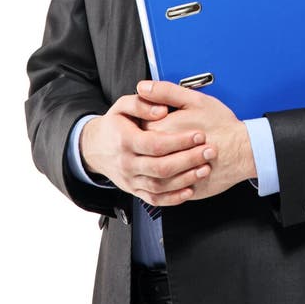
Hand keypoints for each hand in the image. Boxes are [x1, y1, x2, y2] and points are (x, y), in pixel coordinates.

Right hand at [79, 93, 216, 206]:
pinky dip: (173, 198)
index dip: (179, 141)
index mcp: (125, 141)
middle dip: (189, 160)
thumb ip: (142, 103)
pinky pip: (155, 200)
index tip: (198, 135)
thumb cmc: (113, 125)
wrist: (94, 148)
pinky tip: (190, 189)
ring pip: (160, 186)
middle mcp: (127, 164)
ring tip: (205, 168)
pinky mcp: (134, 191)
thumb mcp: (122, 106)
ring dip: (185, 179)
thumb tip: (161, 110)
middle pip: (161, 167)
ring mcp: (130, 180)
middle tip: (209, 151)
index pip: (155, 144)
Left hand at [137, 80, 256, 200]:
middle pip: (141, 150)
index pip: (137, 128)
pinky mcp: (181, 188)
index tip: (156, 119)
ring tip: (175, 152)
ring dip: (158, 163)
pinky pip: (167, 189)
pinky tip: (181, 169)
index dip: (145, 121)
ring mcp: (171, 176)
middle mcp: (161, 156)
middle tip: (168, 135)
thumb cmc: (222, 126)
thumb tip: (143, 87)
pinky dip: (170, 180)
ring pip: (152, 172)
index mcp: (160, 131)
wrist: (243, 151)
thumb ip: (165, 92)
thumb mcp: (194, 100)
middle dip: (150, 143)